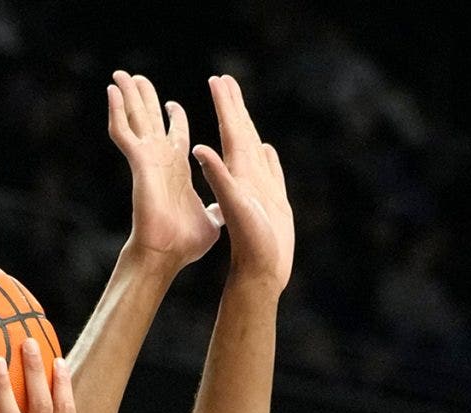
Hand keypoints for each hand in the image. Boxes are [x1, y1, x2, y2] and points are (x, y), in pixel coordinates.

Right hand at [110, 69, 219, 271]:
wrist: (166, 253)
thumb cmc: (185, 243)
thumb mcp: (211, 221)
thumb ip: (217, 210)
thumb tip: (227, 213)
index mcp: (178, 168)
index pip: (176, 134)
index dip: (174, 117)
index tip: (173, 104)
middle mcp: (161, 159)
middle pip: (151, 119)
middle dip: (145, 98)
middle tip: (138, 78)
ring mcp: (148, 159)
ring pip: (135, 119)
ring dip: (128, 97)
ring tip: (120, 74)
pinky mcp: (138, 162)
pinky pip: (123, 131)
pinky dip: (116, 111)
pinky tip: (112, 92)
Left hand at [192, 73, 293, 290]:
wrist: (261, 274)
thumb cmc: (250, 244)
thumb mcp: (232, 206)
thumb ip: (218, 177)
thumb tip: (198, 148)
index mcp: (237, 173)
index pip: (230, 131)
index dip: (225, 106)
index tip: (217, 80)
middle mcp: (246, 177)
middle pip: (239, 134)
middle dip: (233, 108)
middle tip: (226, 81)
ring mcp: (259, 188)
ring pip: (252, 149)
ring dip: (248, 127)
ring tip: (242, 108)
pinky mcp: (272, 201)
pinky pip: (269, 172)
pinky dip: (268, 158)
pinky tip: (266, 148)